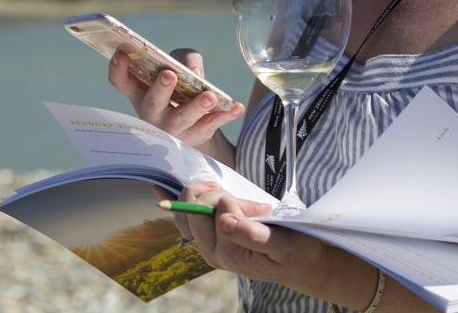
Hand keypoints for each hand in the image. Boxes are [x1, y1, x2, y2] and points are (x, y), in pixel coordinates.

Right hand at [108, 48, 243, 146]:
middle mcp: (152, 112)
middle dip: (161, 89)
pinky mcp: (195, 135)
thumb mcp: (179, 67)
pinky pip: (210, 126)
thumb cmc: (180, 88)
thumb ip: (184, 59)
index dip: (118, 69)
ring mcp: (173, 128)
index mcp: (140, 92)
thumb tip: (193, 72)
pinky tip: (237, 107)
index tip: (121, 54)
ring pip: (182, 118)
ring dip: (196, 106)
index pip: (121, 82)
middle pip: (152, 102)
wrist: (194, 124)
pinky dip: (225, 116)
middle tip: (169, 74)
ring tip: (209, 96)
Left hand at [176, 183, 328, 289]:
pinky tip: (159, 191)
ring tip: (232, 199)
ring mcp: (208, 246)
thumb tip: (223, 220)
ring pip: (187, 210)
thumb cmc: (295, 251)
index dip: (228, 199)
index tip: (253, 206)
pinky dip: (175, 202)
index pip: (211, 209)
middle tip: (243, 201)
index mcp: (227, 252)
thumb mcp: (281, 242)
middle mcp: (212, 251)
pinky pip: (185, 219)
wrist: (298, 265)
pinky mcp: (209, 240)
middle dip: (215, 194)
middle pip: (193, 207)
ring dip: (205, 195)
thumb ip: (251, 234)